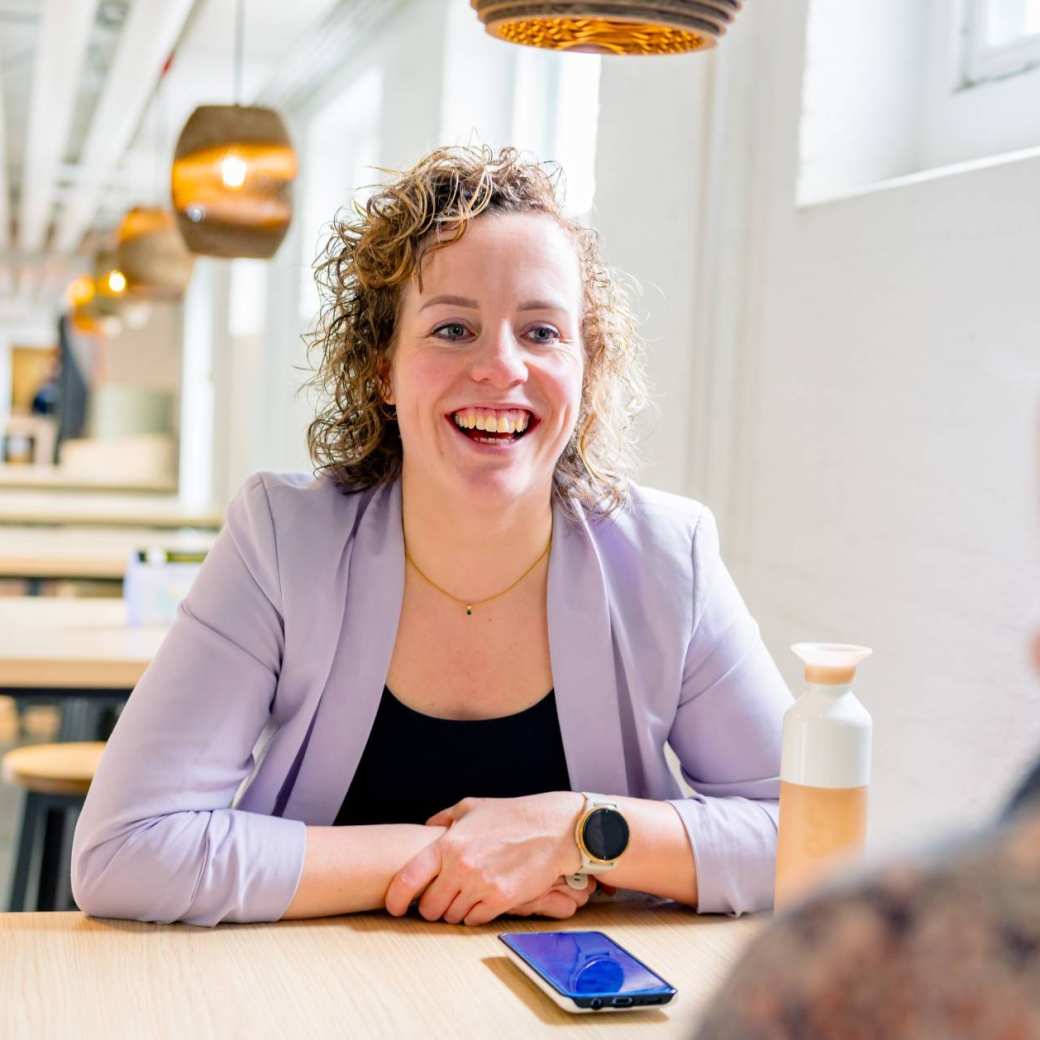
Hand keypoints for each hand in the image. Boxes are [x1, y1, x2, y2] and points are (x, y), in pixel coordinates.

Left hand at [384, 792, 583, 926]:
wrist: (552, 829)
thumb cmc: (513, 815)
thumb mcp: (473, 807)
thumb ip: (444, 820)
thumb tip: (426, 830)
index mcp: (449, 844)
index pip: (408, 878)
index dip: (396, 898)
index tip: (394, 906)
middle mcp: (461, 867)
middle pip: (429, 906)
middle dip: (430, 907)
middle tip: (438, 900)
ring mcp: (481, 886)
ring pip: (451, 916)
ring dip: (454, 911)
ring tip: (464, 896)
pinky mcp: (501, 900)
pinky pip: (475, 920)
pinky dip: (474, 914)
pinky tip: (481, 900)